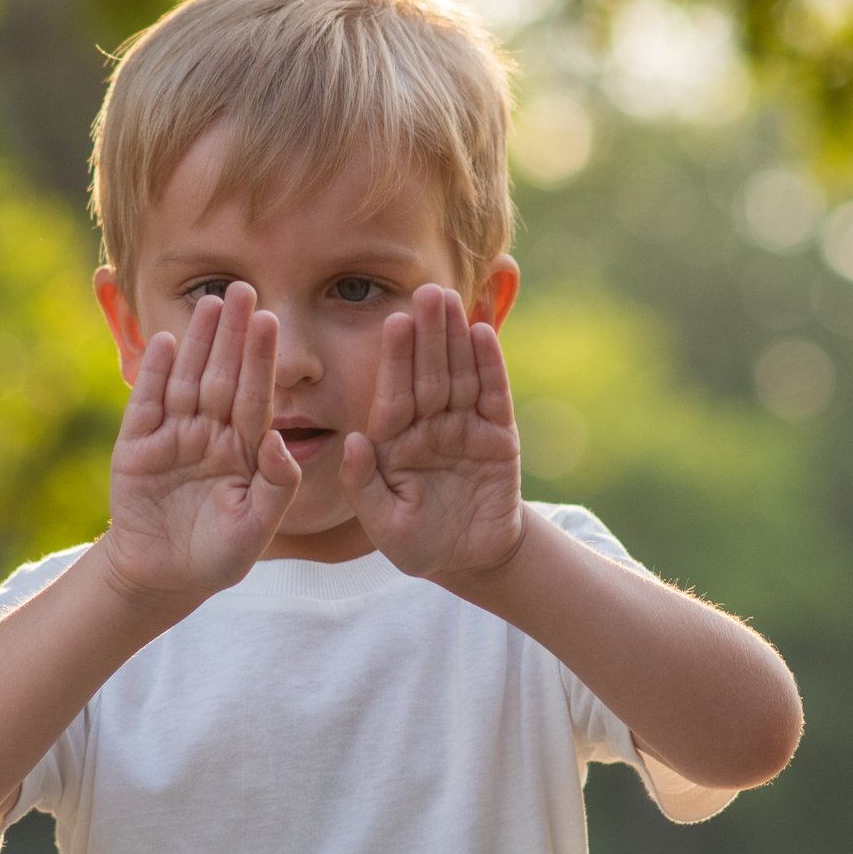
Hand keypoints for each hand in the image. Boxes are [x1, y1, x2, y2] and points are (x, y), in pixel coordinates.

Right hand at [101, 282, 300, 608]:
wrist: (163, 580)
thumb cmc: (217, 557)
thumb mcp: (255, 529)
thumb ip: (275, 486)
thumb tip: (279, 439)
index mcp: (244, 450)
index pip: (257, 396)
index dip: (262, 359)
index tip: (272, 320)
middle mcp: (210, 435)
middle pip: (224, 377)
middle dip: (233, 335)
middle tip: (244, 290)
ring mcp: (173, 437)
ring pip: (188, 381)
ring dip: (198, 343)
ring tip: (210, 302)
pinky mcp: (137, 448)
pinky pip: (148, 405)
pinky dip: (156, 375)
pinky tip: (167, 343)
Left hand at [340, 283, 524, 581]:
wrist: (471, 561)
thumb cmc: (419, 544)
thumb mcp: (386, 526)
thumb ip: (365, 486)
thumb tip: (355, 442)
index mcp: (393, 443)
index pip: (393, 394)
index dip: (395, 360)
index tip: (393, 322)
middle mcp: (427, 427)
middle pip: (428, 374)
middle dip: (427, 334)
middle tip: (426, 292)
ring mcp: (463, 428)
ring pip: (459, 375)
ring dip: (456, 338)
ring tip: (452, 301)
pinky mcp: (497, 435)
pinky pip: (493, 394)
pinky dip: (490, 365)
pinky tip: (483, 333)